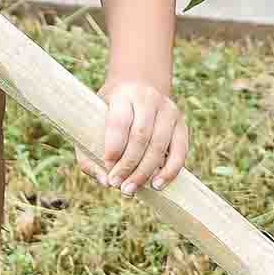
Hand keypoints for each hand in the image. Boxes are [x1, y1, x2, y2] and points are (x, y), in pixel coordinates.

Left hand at [77, 80, 188, 196]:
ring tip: (131, 190)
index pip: (120, 121)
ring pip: (159, 145)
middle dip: (128, 165)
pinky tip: (157, 185)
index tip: (107, 168)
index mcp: (123, 94)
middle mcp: (148, 99)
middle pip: (140, 135)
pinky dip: (169, 170)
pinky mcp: (181, 123)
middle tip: (117, 186)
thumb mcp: (95, 117)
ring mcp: (168, 110)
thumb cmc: (111, 109)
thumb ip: (92, 150)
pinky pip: (180, 150)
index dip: (114, 147)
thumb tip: (105, 182)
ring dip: (145, 171)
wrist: (140, 84)